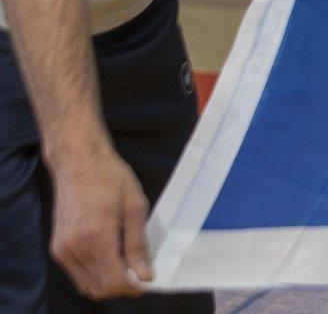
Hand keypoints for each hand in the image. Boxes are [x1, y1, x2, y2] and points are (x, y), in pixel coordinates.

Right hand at [48, 143, 150, 298]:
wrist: (79, 162)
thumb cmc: (110, 178)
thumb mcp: (135, 207)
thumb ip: (138, 245)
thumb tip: (145, 275)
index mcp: (96, 236)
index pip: (113, 281)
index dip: (132, 288)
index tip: (147, 282)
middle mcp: (74, 247)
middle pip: (98, 288)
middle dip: (121, 288)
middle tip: (139, 275)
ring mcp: (62, 249)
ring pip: (86, 284)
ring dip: (107, 282)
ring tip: (127, 265)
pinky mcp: (57, 247)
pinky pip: (76, 273)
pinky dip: (94, 274)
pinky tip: (111, 258)